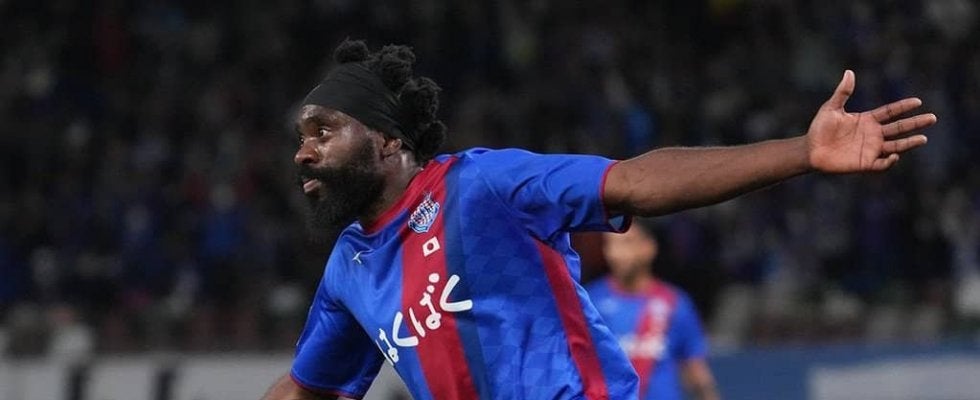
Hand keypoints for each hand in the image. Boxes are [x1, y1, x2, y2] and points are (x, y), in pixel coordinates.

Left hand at [806, 70, 936, 172]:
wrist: (810, 150)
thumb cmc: (819, 128)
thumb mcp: (831, 108)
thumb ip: (842, 92)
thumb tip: (849, 72)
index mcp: (867, 120)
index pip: (890, 112)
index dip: (903, 107)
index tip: (918, 101)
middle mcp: (873, 134)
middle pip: (899, 128)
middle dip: (915, 123)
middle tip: (932, 118)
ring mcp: (870, 149)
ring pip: (896, 145)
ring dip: (910, 143)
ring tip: (923, 138)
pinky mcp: (865, 163)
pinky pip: (881, 163)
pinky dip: (889, 160)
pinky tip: (894, 155)